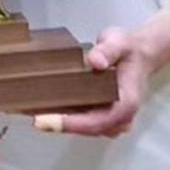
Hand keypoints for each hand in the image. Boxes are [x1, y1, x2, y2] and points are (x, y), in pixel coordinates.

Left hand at [33, 27, 154, 138]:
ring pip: (83, 127)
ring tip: (32, 112)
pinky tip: (44, 107)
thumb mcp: (119, 42)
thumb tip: (95, 61)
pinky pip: (83, 120)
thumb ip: (107, 50)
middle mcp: (119, 118)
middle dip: (59, 124)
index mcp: (126, 104)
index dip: (71, 124)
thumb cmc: (128, 48)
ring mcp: (111, 119)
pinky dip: (64, 116)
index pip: (97, 121)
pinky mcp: (102, 115)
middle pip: (87, 128)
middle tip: (33, 116)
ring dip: (59, 122)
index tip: (46, 120)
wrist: (138, 54)